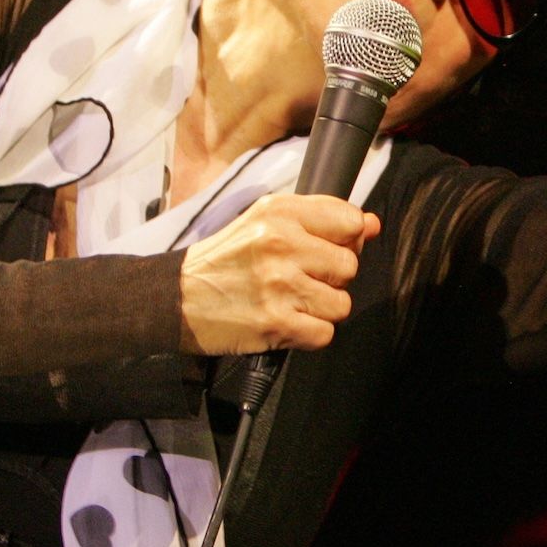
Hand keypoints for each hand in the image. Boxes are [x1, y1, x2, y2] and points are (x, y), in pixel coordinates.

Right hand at [177, 194, 381, 353]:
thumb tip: (371, 225)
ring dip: (321, 309)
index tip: (326, 249)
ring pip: (342, 303)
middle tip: (300, 280)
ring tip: (292, 302)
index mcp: (280, 212)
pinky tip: (287, 321)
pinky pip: (325, 333)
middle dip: (331, 278)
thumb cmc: (224, 262)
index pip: (351, 221)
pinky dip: (309, 333)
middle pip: (349, 266)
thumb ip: (321, 220)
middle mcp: (281, 244)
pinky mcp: (277, 323)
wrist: (176, 299)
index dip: (346, 240)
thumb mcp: (265, 223)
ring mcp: (280, 285)